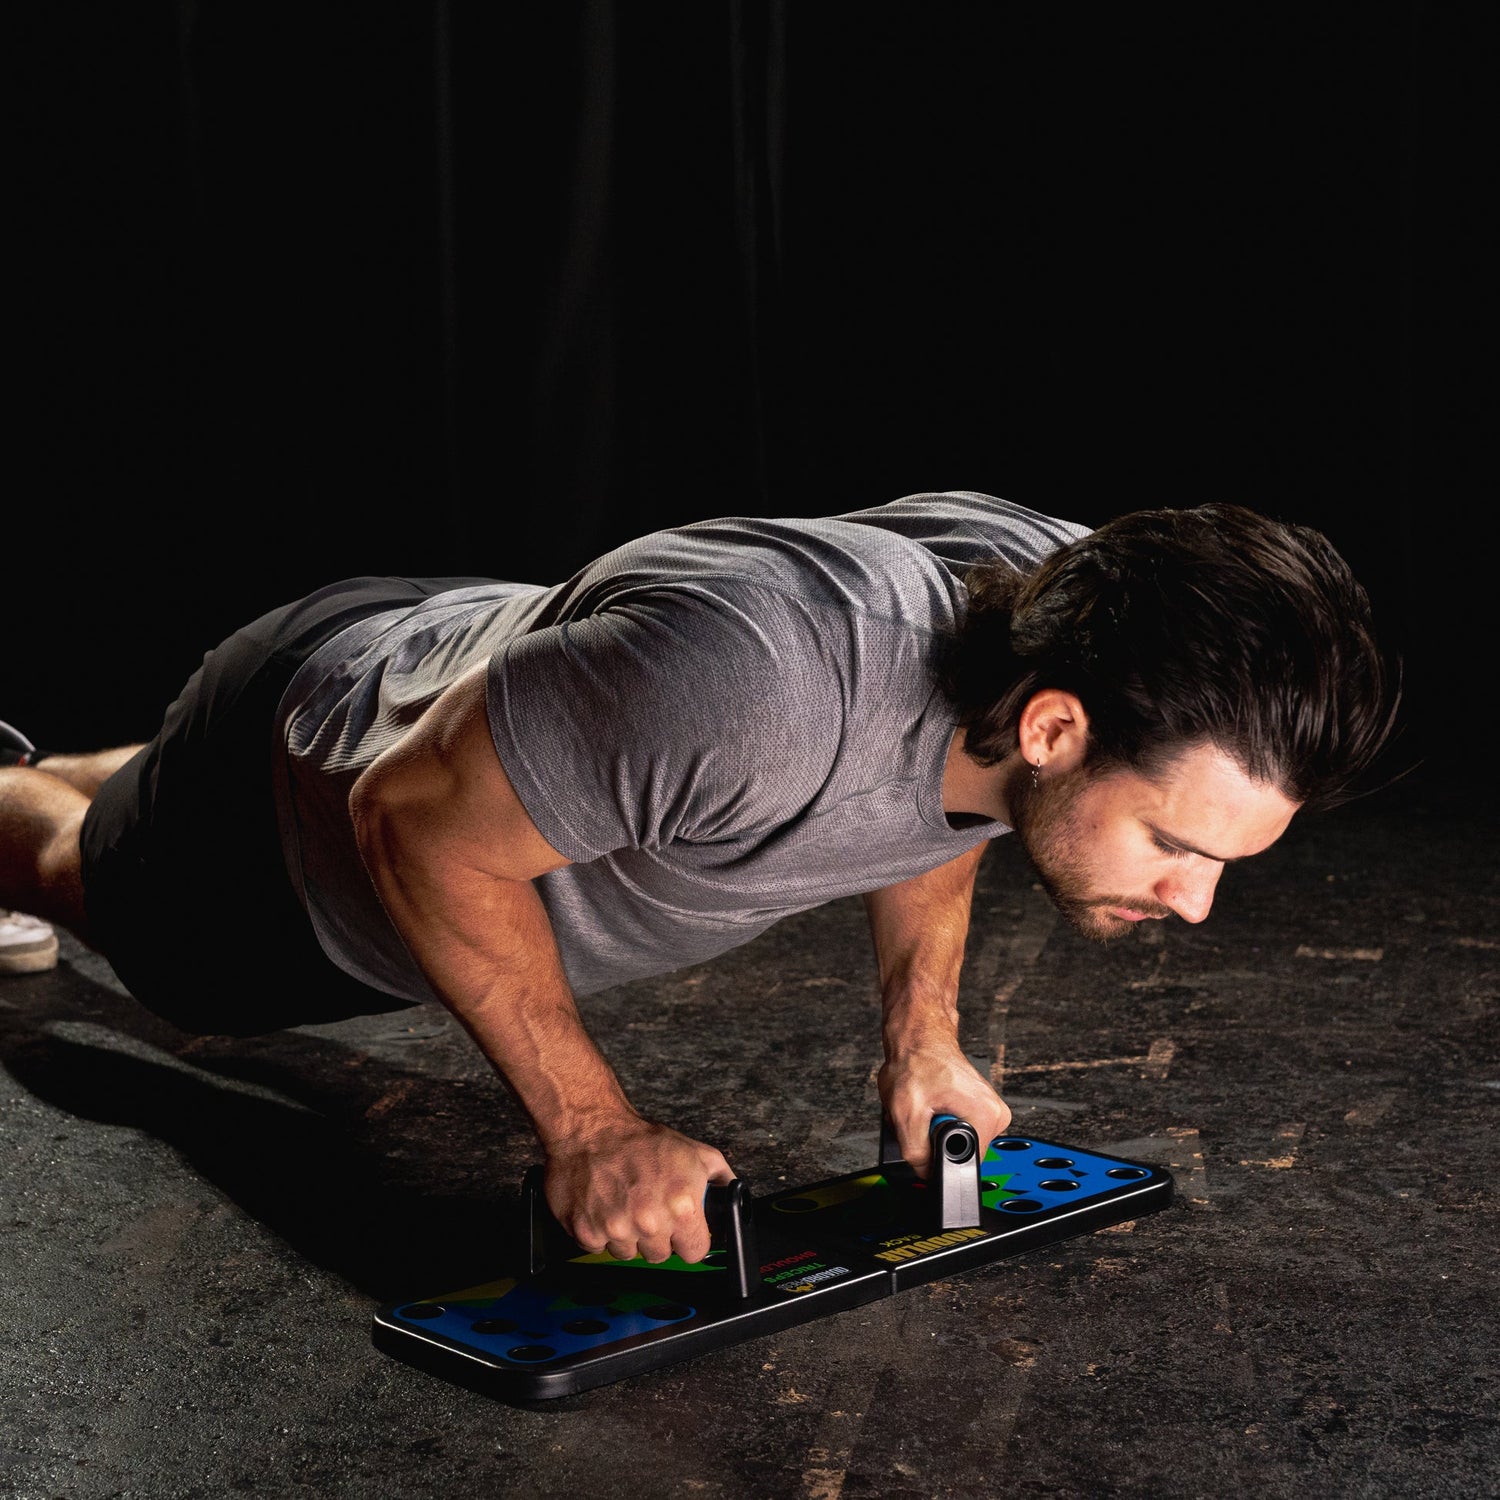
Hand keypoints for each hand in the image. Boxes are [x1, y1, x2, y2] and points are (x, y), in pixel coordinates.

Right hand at [544, 1114, 733, 1263]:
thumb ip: (721, 1179)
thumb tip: (736, 1199)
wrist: (593, 1129)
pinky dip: (600, 1232)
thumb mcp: (695, 1152)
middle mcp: (650, 1222)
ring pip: (629, 1255)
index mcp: (681, 1206)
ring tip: (625, 1204)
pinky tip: (605, 1207)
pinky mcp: (587, 1232)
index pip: (695, 1252)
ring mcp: (617, 1230)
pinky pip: (600, 1248)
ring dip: (628, 1236)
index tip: (681, 1229)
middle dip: (657, 1236)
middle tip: (649, 1208)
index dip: (689, 1239)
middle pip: (660, 1256)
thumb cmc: (641, 1141)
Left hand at [879, 1038, 1011, 1178]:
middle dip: (934, 1140)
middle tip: (922, 1115)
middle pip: (961, 1152)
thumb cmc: (916, 1061)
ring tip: (926, 1106)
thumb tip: (925, 1174)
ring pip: (956, 1141)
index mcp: (987, 1117)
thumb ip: (915, 1151)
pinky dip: (938, 1120)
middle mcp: (996, 1114)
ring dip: (934, 1129)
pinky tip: (930, 1102)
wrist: (919, 1036)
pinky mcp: (978, 1107)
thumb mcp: (906, 1112)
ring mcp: (988, 1110)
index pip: (966, 1164)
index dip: (938, 1158)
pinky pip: (957, 1128)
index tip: (925, 1135)